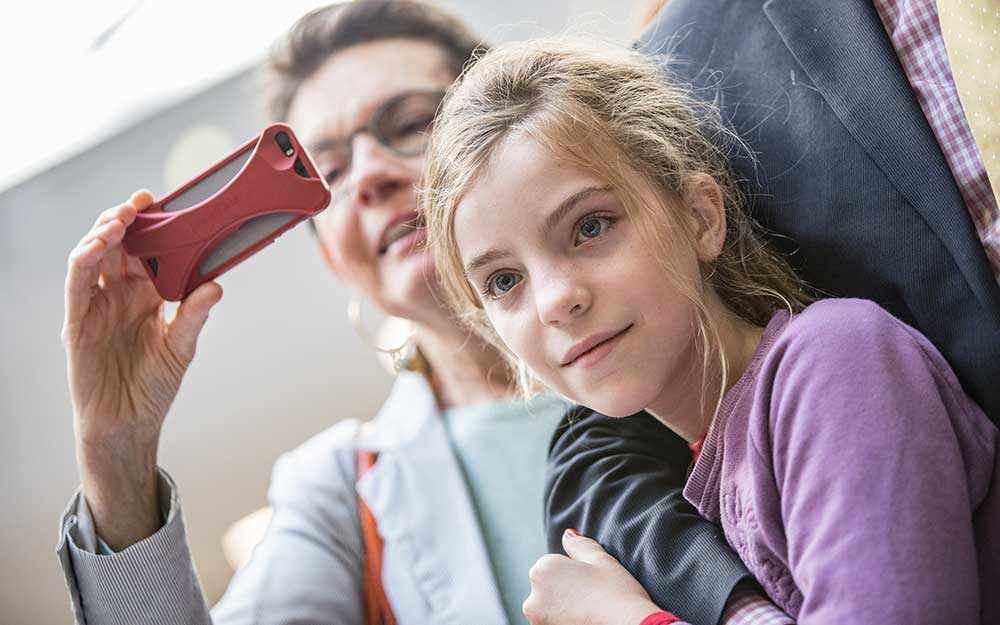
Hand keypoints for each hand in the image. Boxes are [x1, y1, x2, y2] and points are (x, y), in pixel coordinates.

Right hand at [62, 190, 222, 548]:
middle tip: (143, 201)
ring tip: (122, 218)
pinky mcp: (77, 321)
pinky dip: (85, 260)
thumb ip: (195, 315)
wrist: (128, 425)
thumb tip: (217, 285)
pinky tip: (98, 245)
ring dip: (104, 232)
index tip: (167, 202)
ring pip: (94, 256)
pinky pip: (77, 284)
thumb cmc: (153, 387)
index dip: (154, 226)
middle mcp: (120, 295)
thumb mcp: (181, 348)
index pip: (149, 251)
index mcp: (147, 296)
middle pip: (119, 245)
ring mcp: (96, 305)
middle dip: (128, 219)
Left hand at [523, 529, 662, 624]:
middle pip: (550, 588)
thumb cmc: (617, 593)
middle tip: (593, 599)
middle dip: (567, 591)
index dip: (578, 573)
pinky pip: (555, 623)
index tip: (593, 583)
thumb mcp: (601, 560)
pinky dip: (567, 622)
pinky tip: (587, 622)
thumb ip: (579, 545)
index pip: (557, 566)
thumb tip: (567, 535)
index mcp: (543, 569)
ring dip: (566, 608)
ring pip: (552, 609)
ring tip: (591, 612)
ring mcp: (538, 621)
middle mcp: (532, 597)